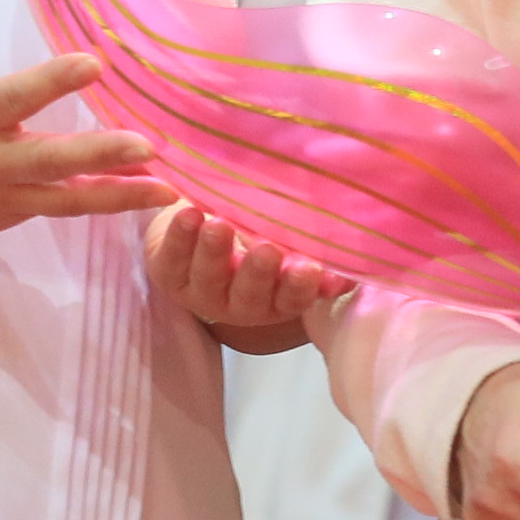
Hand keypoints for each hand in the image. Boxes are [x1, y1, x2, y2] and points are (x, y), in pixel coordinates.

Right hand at [0, 0, 173, 252]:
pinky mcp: (8, 219)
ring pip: (66, 200)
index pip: (15, 98)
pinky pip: (59, 210)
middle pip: (51, 161)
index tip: (94, 62)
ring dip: (118, 195)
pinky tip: (142, 197)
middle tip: (148, 147)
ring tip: (168, 190)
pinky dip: (99, 205)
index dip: (54, 82)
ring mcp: (1, 198)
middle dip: (101, 156)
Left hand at [143, 204, 352, 353]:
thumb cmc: (261, 225)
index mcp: (276, 299)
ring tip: (219, 225)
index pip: (292, 299)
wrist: (207, 215)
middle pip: (249, 295)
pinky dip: (179, 237)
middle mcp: (239, 304)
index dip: (300, 287)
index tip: (309, 268)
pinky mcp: (168, 273)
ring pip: (208, 278)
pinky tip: (189, 215)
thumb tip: (350, 264)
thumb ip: (319, 251)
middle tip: (265, 250)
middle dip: (257, 273)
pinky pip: (172, 260)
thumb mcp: (292, 238)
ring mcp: (202, 292)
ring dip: (214, 252)